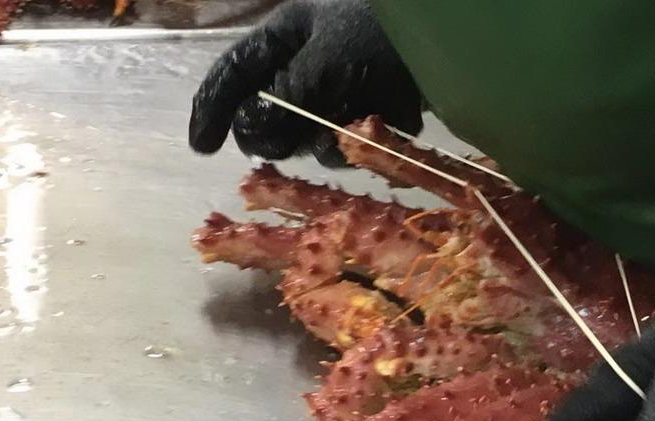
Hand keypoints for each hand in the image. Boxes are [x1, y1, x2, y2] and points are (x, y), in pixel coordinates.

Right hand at [189, 0, 422, 164]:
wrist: (452, 37)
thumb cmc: (380, 37)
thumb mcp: (324, 64)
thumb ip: (284, 100)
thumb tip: (252, 136)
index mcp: (286, 37)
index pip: (234, 74)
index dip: (214, 110)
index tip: (203, 149)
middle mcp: (309, 65)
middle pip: (272, 116)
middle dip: (281, 134)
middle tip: (298, 137)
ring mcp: (341, 89)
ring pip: (311, 136)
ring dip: (324, 142)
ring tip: (352, 123)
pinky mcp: (371, 110)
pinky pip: (348, 142)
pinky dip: (356, 143)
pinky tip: (378, 128)